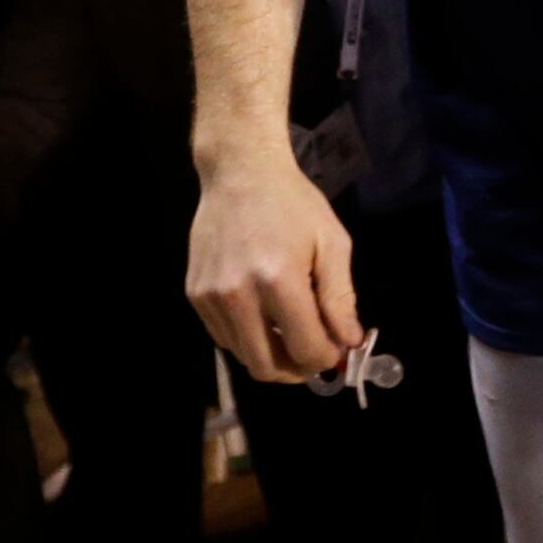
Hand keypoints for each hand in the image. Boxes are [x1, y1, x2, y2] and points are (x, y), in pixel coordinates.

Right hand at [187, 147, 359, 381]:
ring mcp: (210, 296)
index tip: (336, 348)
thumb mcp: (332, 242)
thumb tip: (347, 342)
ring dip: (271, 356)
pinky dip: (247, 339)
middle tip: (313, 355)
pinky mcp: (195, 294)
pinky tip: (263, 318)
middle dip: (297, 370)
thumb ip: (340, 298)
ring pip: (243, 356)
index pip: (305, 349)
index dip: (326, 358)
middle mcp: (238, 294)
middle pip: (267, 366)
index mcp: (278, 280)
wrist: (240, 172)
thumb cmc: (293, 203)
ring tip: (290, 333)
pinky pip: (223, 337)